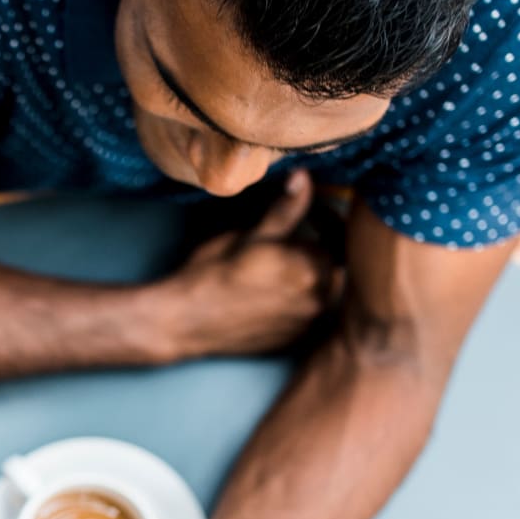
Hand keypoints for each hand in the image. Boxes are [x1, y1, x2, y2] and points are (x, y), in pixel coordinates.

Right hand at [160, 168, 336, 356]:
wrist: (185, 321)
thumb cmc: (212, 274)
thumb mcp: (250, 237)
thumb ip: (286, 210)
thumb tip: (304, 177)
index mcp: (311, 269)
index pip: (335, 238)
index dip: (321, 220)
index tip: (306, 214)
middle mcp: (317, 300)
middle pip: (330, 266)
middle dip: (311, 250)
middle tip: (285, 242)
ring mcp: (306, 324)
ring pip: (318, 291)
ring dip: (304, 277)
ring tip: (274, 269)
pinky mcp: (293, 341)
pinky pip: (305, 315)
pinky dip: (294, 302)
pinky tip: (267, 295)